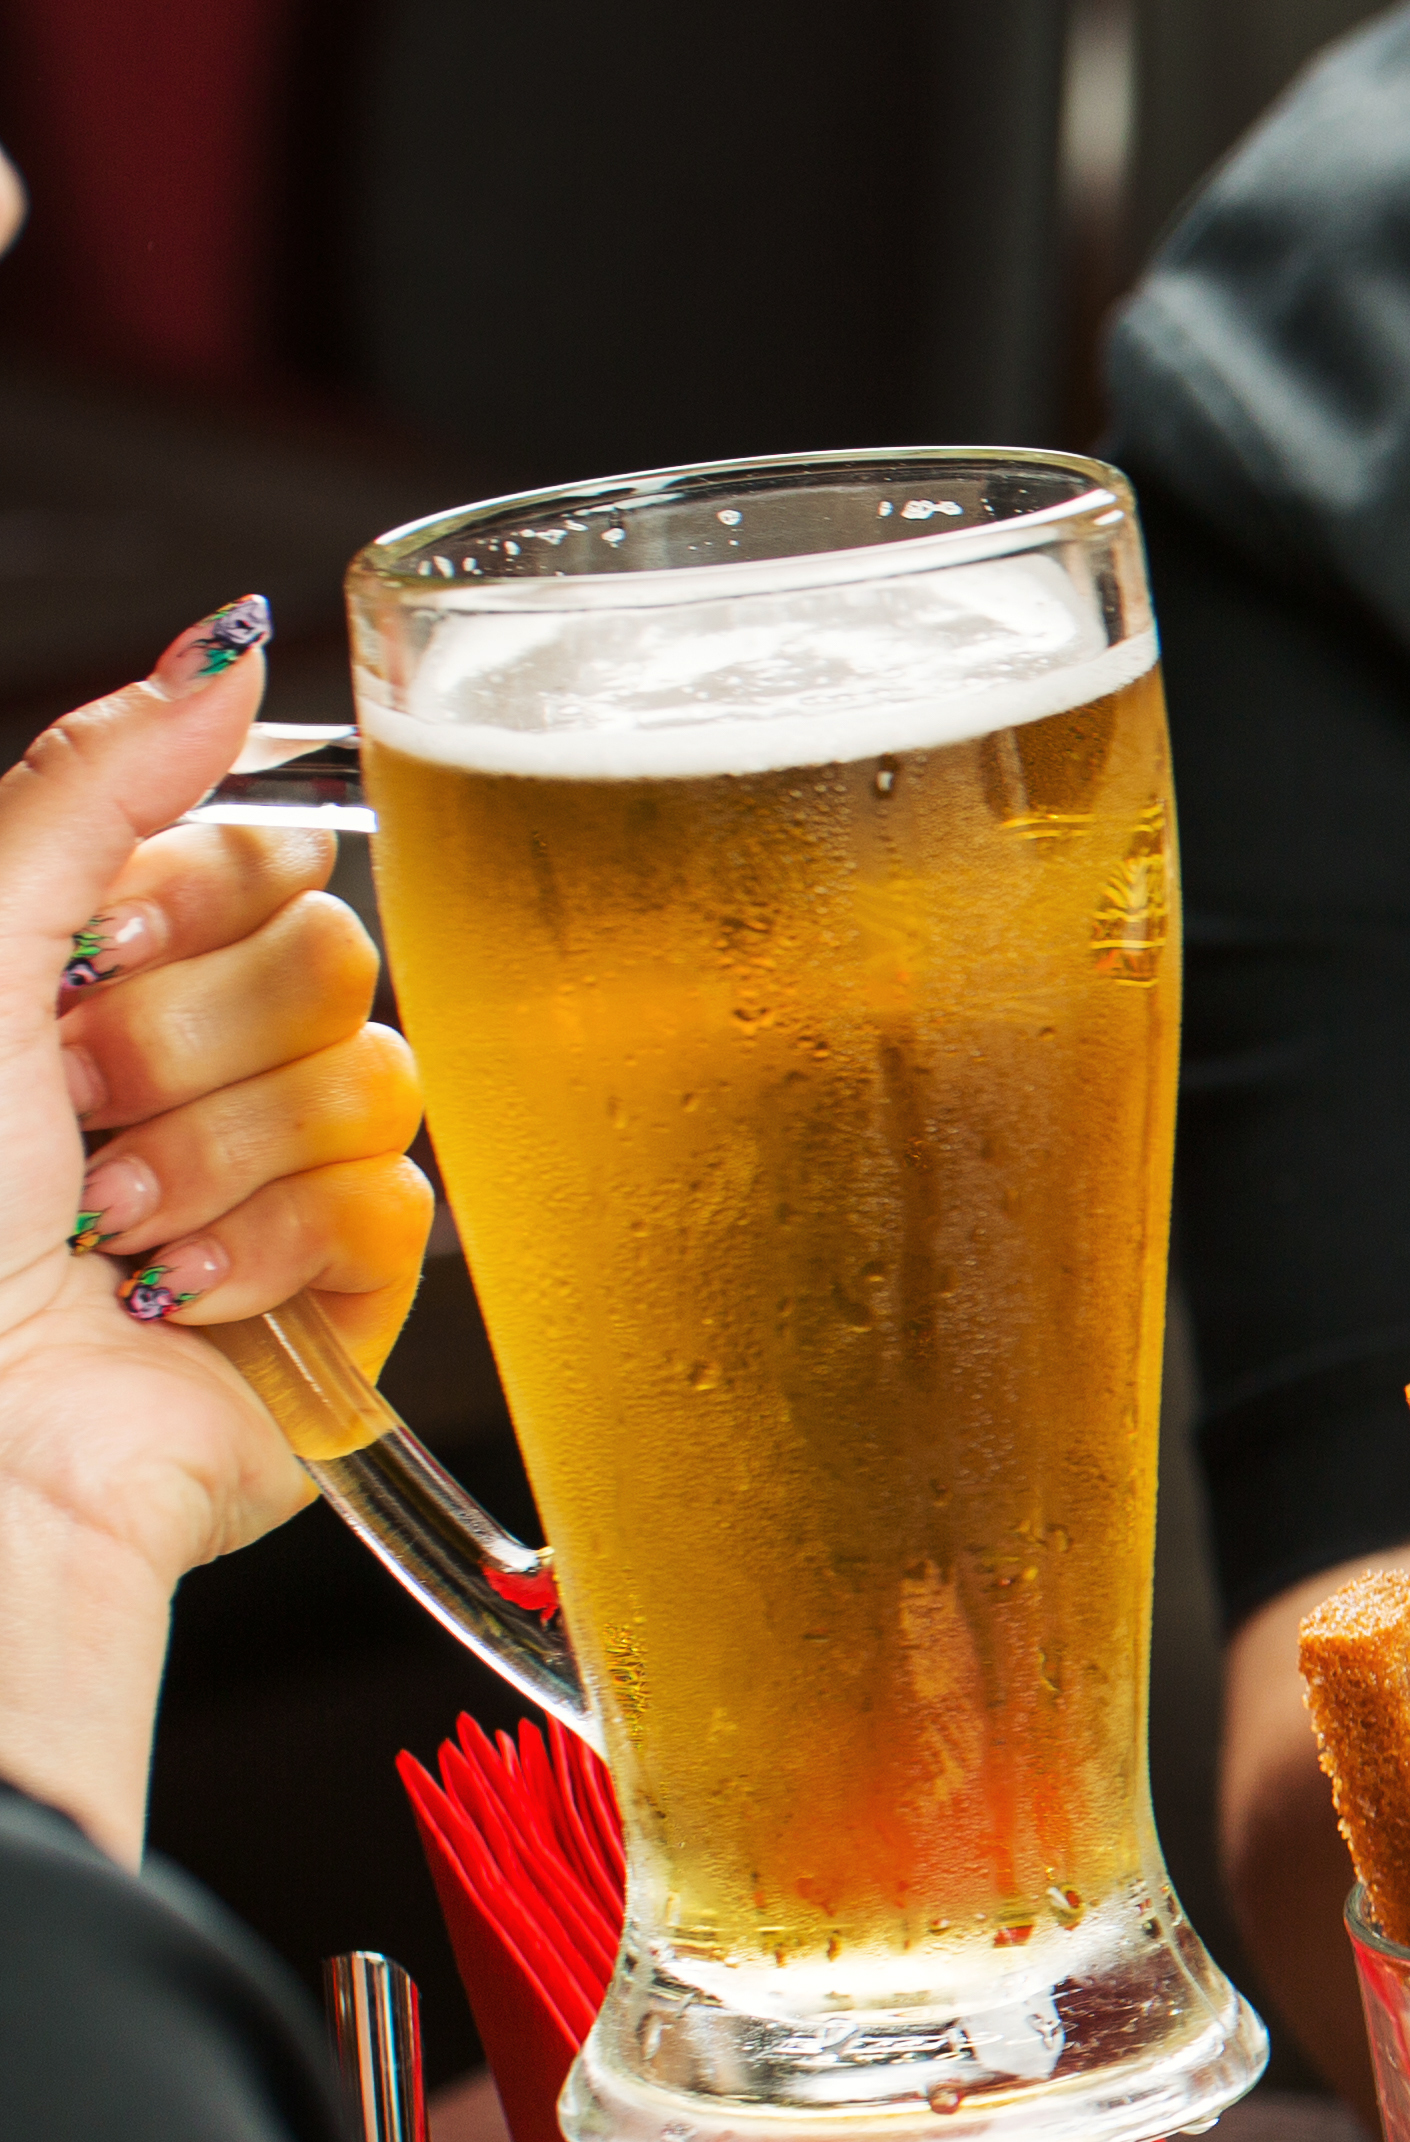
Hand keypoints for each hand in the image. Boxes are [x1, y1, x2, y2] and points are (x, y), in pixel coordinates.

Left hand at [0, 606, 437, 1853]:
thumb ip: (98, 780)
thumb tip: (229, 645)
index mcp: (101, 968)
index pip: (263, 855)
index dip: (202, 897)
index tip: (94, 956)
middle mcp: (194, 1065)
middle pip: (337, 960)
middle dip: (197, 1042)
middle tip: (81, 1108)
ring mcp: (276, 1185)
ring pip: (378, 1087)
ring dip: (224, 1158)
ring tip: (110, 1227)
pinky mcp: (342, 1305)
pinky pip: (406, 1217)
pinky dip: (276, 1253)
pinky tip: (175, 1293)